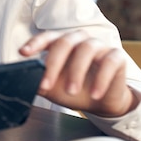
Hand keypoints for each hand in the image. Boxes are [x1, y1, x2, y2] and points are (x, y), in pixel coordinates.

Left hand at [20, 30, 138, 116]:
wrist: (101, 102)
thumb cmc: (74, 90)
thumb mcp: (53, 88)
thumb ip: (38, 82)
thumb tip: (24, 81)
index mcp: (61, 43)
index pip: (47, 37)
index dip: (35, 43)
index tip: (23, 53)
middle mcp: (79, 40)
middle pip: (64, 42)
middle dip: (53, 64)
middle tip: (46, 85)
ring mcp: (98, 46)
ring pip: (86, 49)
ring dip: (76, 72)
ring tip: (71, 92)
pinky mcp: (116, 57)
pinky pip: (109, 62)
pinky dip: (101, 79)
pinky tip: (94, 93)